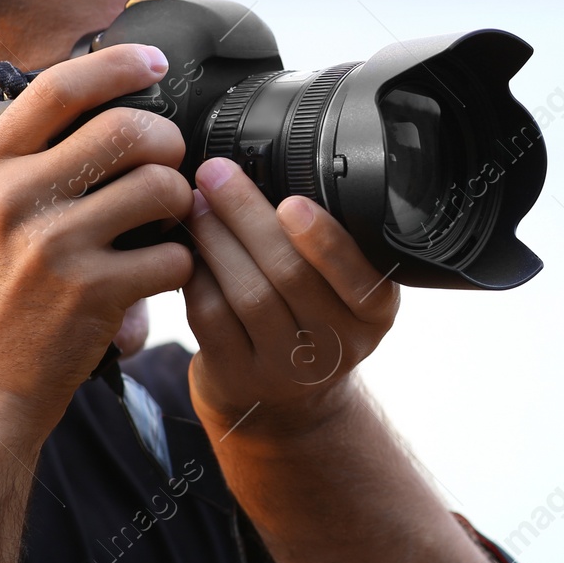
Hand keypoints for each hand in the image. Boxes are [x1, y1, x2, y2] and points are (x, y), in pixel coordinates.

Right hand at [0, 44, 193, 448]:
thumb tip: (21, 107)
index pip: (59, 89)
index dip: (117, 65)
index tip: (153, 63)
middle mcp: (13, 199)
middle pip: (129, 129)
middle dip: (167, 142)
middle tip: (170, 163)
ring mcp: (54, 245)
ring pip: (162, 186)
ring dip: (180, 203)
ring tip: (168, 222)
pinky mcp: (94, 293)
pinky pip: (174, 255)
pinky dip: (181, 264)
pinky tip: (162, 275)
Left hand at [182, 157, 400, 441]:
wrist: (283, 401)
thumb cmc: (310, 319)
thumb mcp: (342, 288)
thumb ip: (325, 243)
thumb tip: (276, 162)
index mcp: (375, 312)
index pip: (357, 275)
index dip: (324, 239)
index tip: (292, 200)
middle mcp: (338, 346)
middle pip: (291, 275)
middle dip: (249, 216)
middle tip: (217, 174)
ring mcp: (287, 370)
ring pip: (248, 293)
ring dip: (216, 239)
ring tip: (196, 202)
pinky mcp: (239, 380)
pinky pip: (212, 317)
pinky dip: (196, 275)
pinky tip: (188, 248)